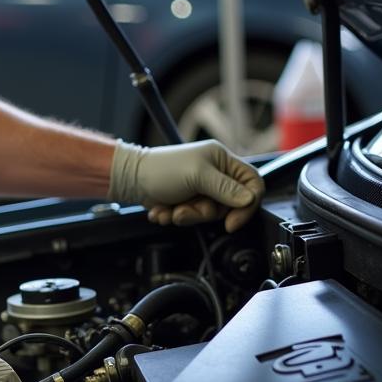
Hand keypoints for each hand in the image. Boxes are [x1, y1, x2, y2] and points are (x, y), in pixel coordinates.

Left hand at [108, 139, 263, 232]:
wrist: (129, 179)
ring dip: (187, 216)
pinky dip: (176, 216)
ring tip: (171, 209)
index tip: (232, 221)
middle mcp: (215, 174)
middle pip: (229, 205)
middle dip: (204, 213)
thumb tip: (249, 199)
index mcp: (222, 160)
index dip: (247, 204)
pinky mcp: (187, 201)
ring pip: (209, 215)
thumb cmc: (160, 170)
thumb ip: (225, 188)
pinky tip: (163, 209)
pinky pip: (192, 217)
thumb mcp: (197, 176)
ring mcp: (201, 189)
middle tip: (186, 209)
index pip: (252, 183)